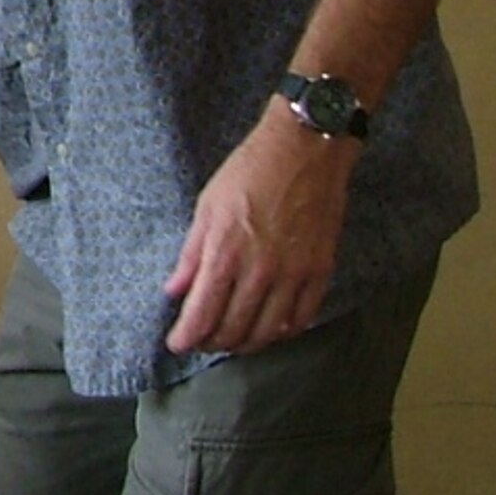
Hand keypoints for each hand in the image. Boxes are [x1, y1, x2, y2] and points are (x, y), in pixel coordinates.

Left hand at [164, 104, 354, 354]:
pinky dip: (283, 332)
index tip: (177, 344)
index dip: (186, 336)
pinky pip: (302, 318)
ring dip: (245, 344)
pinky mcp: (321, 270)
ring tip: (231, 340)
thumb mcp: (207, 206)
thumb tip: (175, 290)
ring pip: (267, 332)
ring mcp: (294, 273)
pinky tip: (270, 330)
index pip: (202, 313)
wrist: (304, 150)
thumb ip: (191, 254)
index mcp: (225, 252)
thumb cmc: (249, 171)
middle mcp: (260, 271)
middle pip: (233, 329)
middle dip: (212, 342)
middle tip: (202, 341)